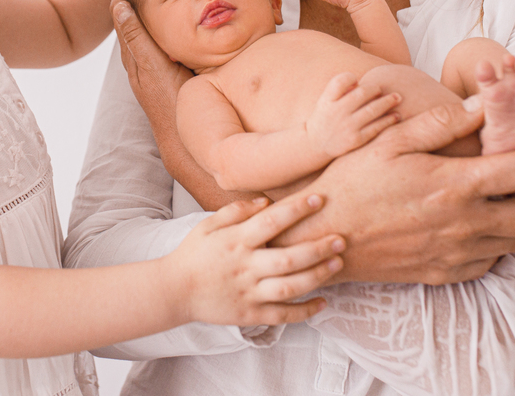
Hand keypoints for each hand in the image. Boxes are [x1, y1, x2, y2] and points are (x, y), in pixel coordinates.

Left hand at [111, 0, 192, 116]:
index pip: (121, 8)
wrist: (184, 136)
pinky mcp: (158, 71)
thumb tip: (120, 7)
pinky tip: (164, 13)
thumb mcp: (155, 65)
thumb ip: (139, 38)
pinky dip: (152, 17)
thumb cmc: (174, 102)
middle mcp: (136, 56)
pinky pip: (150, 37)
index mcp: (134, 50)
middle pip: (127, 12)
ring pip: (139, 24)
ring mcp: (146, 64)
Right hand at [167, 192, 345, 325]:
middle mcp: (245, 267)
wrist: (173, 291)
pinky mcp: (249, 314)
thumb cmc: (193, 253)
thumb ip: (236, 210)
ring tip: (338, 264)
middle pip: (287, 259)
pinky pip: (282, 315)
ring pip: (289, 288)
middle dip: (317, 248)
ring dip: (317, 276)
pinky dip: (305, 311)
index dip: (296, 210)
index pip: (270, 222)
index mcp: (235, 241)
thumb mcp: (207, 225)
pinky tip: (323, 303)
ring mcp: (248, 293)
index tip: (318, 199)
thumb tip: (266, 200)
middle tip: (341, 238)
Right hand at [273, 98, 514, 284]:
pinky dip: (501, 242)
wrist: (326, 235)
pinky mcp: (446, 272)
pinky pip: (491, 262)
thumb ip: (443, 123)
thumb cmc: (354, 181)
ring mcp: (456, 252)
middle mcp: (464, 224)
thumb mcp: (392, 140)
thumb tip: (483, 105)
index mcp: (454, 184)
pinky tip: (488, 224)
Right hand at [305, 72, 402, 157]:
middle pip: (361, 93)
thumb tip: (361, 83)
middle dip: (376, 88)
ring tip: (397, 98)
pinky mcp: (355, 140)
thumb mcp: (325, 100)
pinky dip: (388, 120)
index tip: (357, 80)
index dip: (351, 78)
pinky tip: (396, 116)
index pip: (339, 81)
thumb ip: (340, 89)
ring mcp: (346, 127)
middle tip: (382, 88)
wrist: (315, 145)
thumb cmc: (326, 117)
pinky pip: (376, 127)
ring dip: (388, 102)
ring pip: (372, 110)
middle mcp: (335, 112)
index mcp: (327, 100)